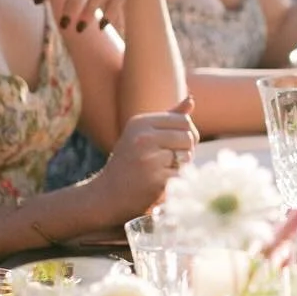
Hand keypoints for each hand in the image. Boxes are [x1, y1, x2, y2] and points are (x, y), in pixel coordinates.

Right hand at [85, 98, 197, 225]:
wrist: (105, 195)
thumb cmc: (127, 162)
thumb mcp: (141, 134)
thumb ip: (168, 118)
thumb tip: (191, 100)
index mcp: (140, 123)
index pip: (184, 120)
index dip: (187, 133)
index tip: (177, 145)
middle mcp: (143, 138)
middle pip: (188, 137)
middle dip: (186, 150)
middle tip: (171, 160)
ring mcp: (149, 160)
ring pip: (187, 156)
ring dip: (181, 165)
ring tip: (162, 170)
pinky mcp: (156, 180)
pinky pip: (182, 175)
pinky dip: (175, 180)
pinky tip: (159, 183)